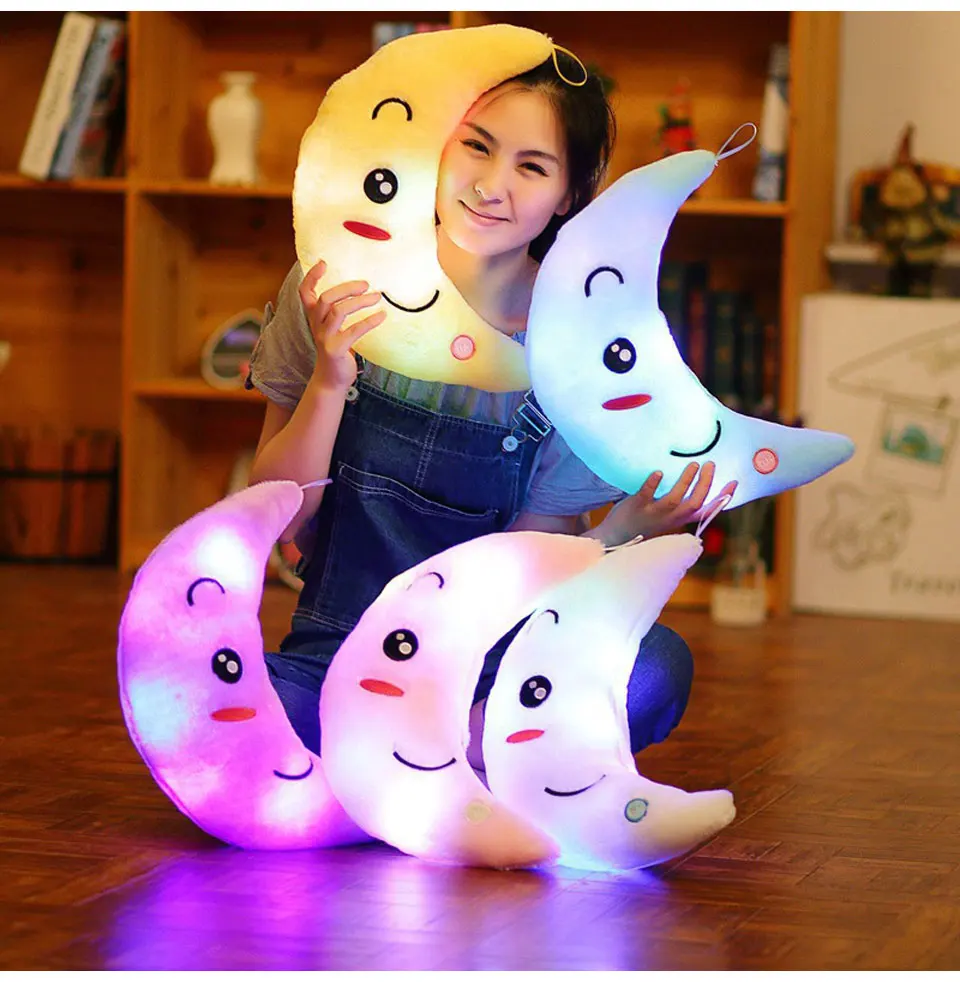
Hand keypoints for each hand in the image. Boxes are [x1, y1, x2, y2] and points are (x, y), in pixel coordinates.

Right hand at [299, 260, 385, 392]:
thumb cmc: (336, 350)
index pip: (304, 293)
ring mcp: (325, 338)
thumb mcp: (333, 328)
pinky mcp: (336, 350)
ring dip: (360, 302)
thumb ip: (338, 311)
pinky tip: (381, 316)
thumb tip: (359, 290)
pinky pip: (354, 331)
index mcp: (314, 318)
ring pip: (339, 311)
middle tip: (366, 284)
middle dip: (346, 288)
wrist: (331, 380)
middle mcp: (316, 326)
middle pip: (326, 299)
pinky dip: (370, 321)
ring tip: (377, 297)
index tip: (323, 263)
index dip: (311, 277)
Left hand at [596, 462, 737, 546]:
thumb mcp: (667, 518)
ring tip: (693, 465)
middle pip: (694, 503)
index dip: (722, 498)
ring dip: (685, 481)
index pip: (706, 510)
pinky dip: (653, 483)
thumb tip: (693, 481)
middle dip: (705, 483)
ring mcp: (654, 513)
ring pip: (674, 499)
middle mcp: (670, 518)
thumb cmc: (644, 524)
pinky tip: (658, 472)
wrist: (615, 537)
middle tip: (710, 464)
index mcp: (680, 520)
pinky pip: (646, 494)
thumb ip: (680, 504)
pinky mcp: (637, 506)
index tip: (734, 482)